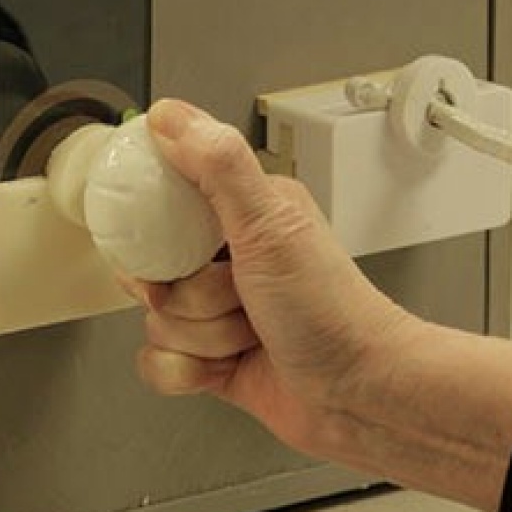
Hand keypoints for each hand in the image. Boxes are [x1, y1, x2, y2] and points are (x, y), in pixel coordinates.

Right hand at [129, 100, 418, 463]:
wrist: (359, 396)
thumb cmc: (333, 310)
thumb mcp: (271, 224)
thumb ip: (219, 165)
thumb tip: (172, 116)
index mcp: (246, 210)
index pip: (164, 199)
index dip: (155, 226)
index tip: (173, 241)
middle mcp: (231, 257)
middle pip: (153, 267)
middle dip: (186, 293)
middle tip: (234, 292)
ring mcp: (220, 310)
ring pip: (156, 319)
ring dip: (201, 336)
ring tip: (249, 333)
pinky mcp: (212, 357)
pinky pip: (159, 362)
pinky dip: (189, 372)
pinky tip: (227, 367)